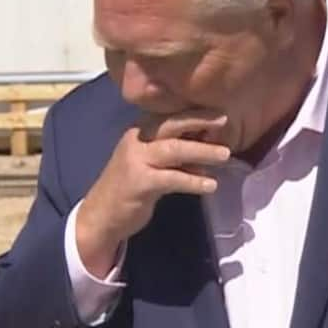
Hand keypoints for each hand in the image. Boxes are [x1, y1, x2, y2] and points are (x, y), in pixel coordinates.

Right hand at [76, 111, 230, 275]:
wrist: (102, 214)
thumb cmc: (132, 186)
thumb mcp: (153, 163)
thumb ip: (177, 154)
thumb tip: (210, 149)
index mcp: (140, 131)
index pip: (170, 116)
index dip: (195, 113)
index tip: (220, 112)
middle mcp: (137, 140)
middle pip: (171, 125)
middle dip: (199, 120)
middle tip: (224, 120)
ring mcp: (136, 161)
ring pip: (173, 149)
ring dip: (202, 151)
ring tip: (225, 154)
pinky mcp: (139, 183)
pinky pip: (172, 178)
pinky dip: (193, 180)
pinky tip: (210, 185)